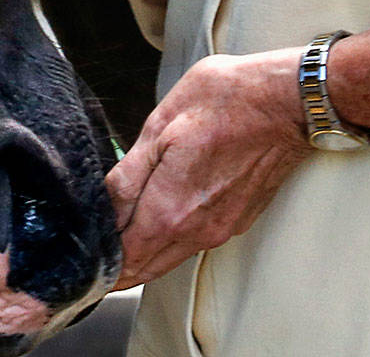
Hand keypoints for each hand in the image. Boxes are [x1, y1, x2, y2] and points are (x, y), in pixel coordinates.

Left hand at [106, 49, 309, 288]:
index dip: (99, 261)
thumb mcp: (160, 125)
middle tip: (94, 256)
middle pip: (146, 268)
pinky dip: (172, 241)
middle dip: (118, 267)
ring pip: (171, 258)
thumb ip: (128, 176)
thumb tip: (104, 209)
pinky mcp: (238, 220)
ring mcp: (220, 228)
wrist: (285, 102)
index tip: (84, 252)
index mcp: (170, 211)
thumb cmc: (226, 101)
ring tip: (122, 237)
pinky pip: (195, 242)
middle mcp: (196, 231)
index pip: (124, 260)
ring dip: (145, 255)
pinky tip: (162, 221)